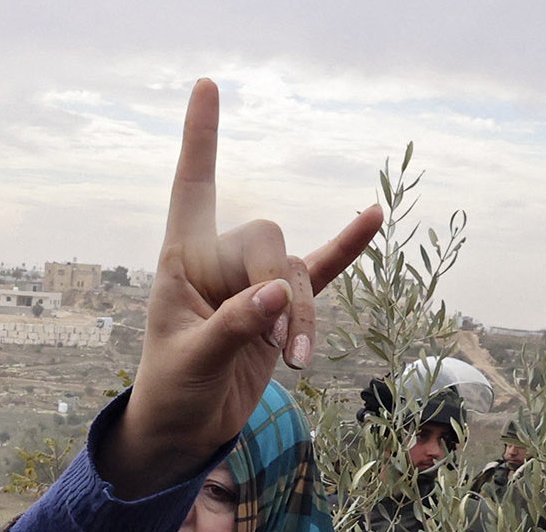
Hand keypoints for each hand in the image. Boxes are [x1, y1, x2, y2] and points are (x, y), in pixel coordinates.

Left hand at [105, 80, 382, 497]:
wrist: (184, 432)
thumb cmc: (172, 393)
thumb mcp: (193, 363)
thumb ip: (234, 326)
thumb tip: (279, 294)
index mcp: (181, 259)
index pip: (193, 186)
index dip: (201, 138)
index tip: (206, 85)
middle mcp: (218, 260)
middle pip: (268, 241)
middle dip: (284, 288)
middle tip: (286, 347)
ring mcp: (252, 282)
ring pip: (298, 273)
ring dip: (306, 316)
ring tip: (298, 362)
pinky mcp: (280, 308)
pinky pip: (321, 270)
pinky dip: (346, 248)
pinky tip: (373, 217)